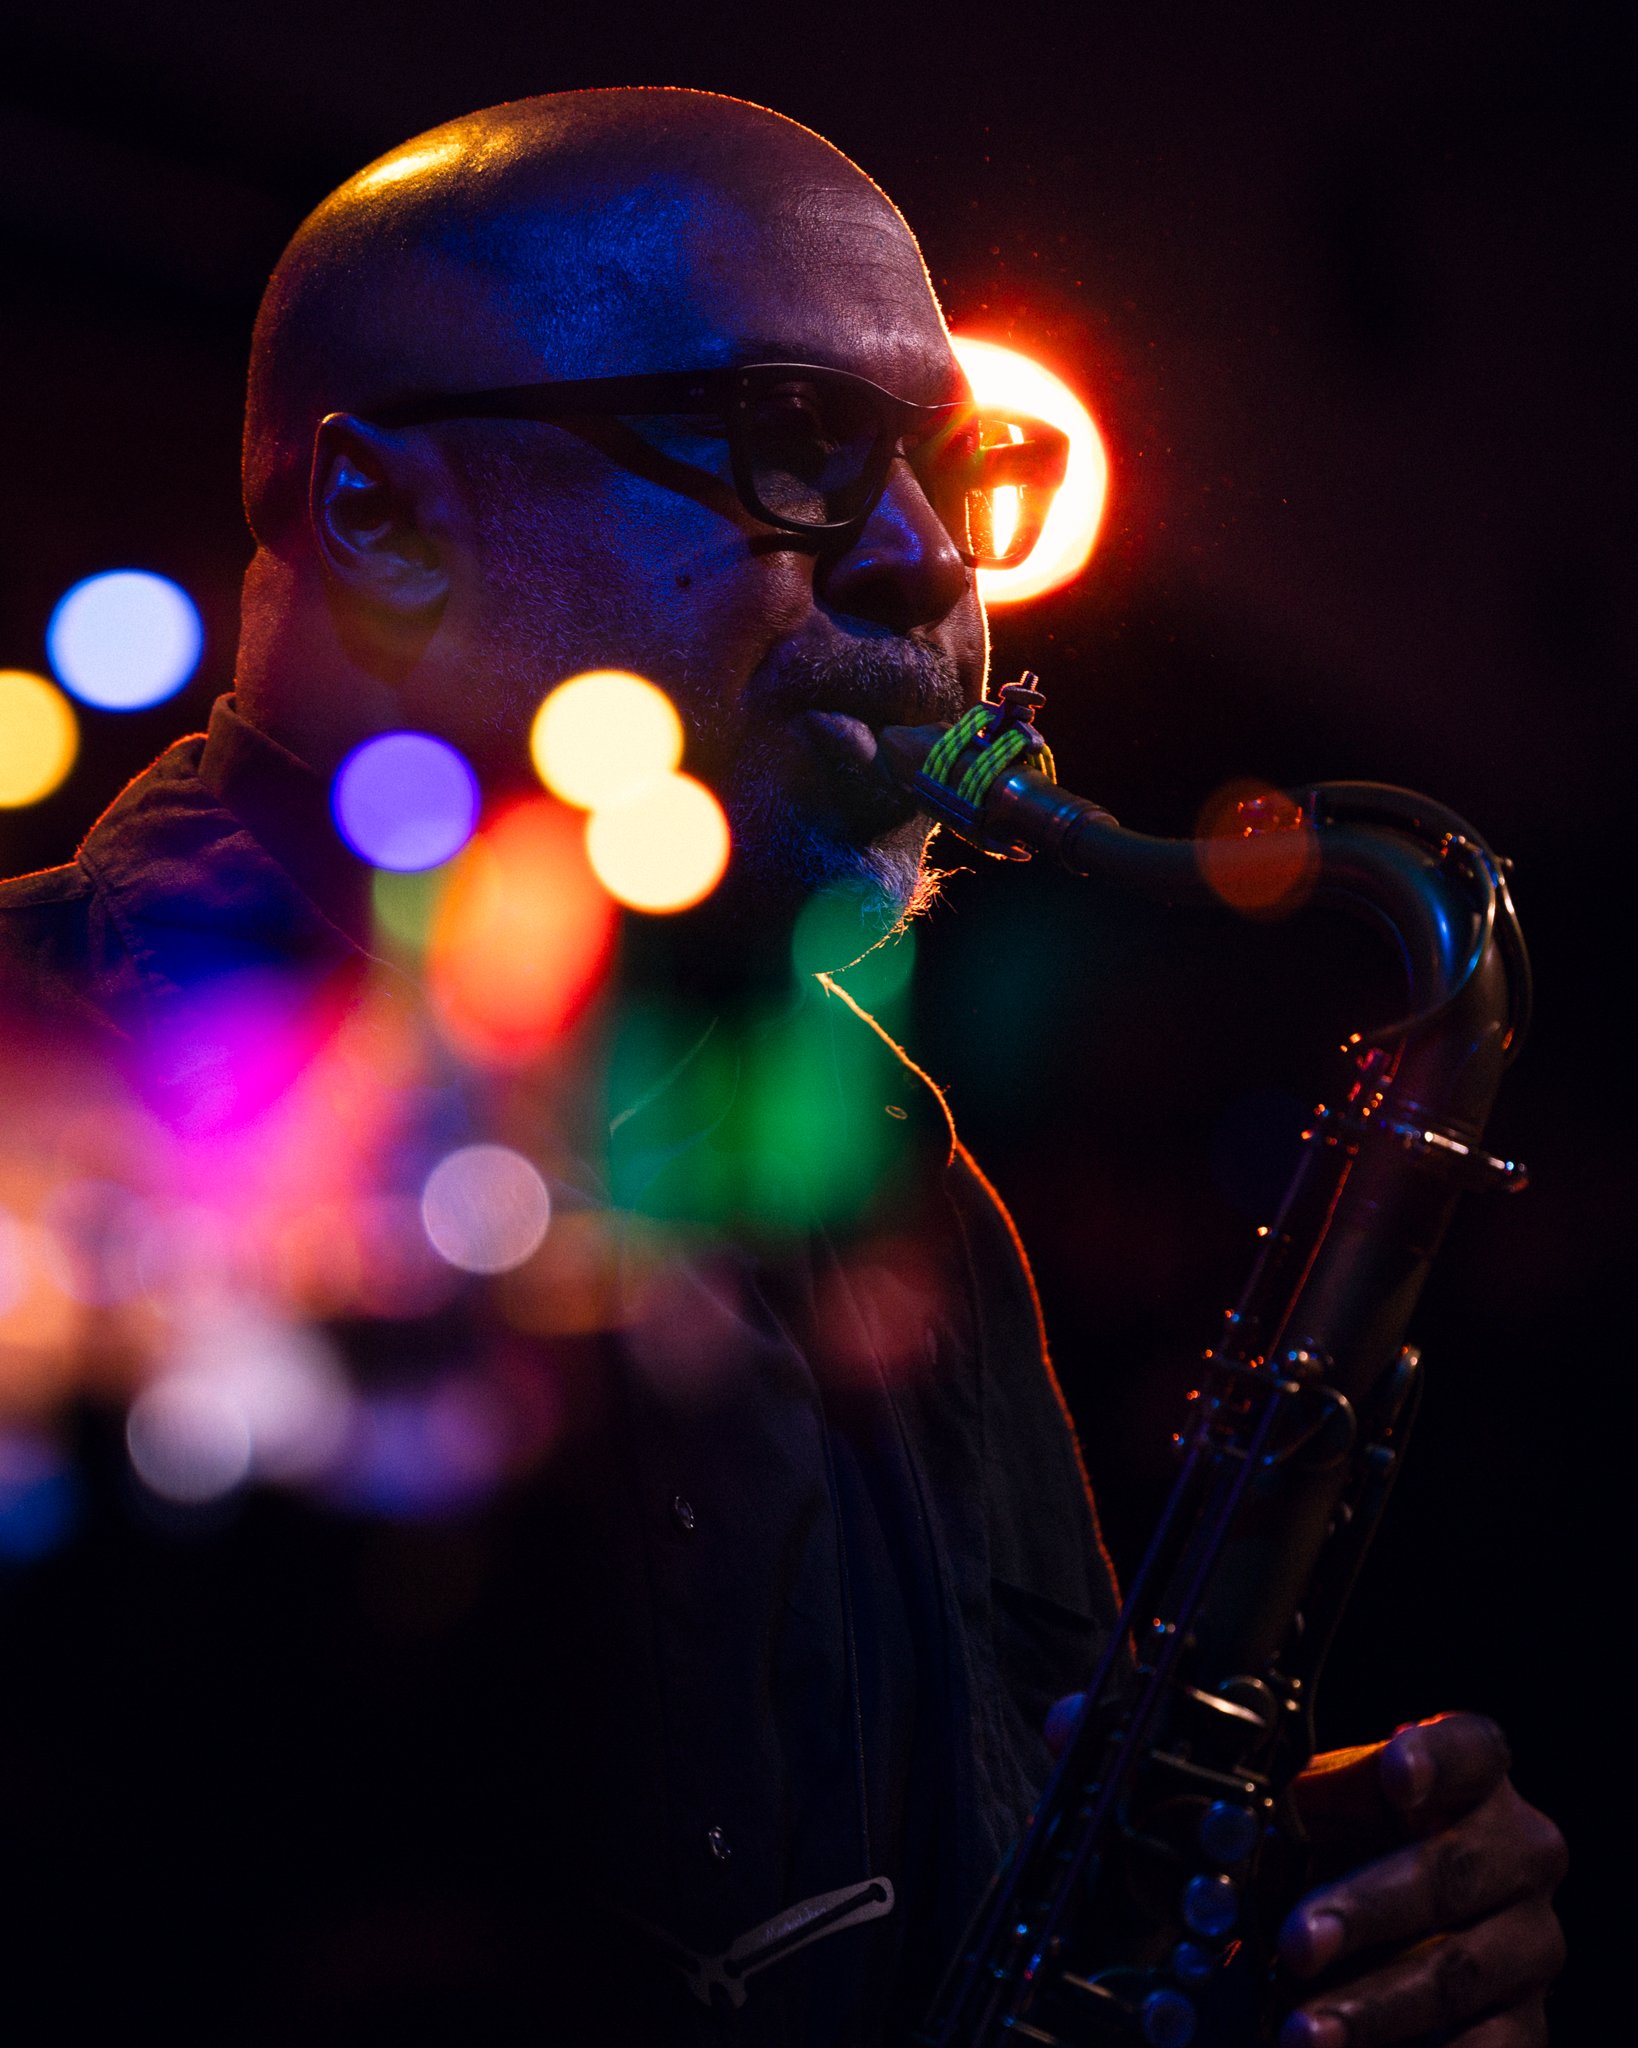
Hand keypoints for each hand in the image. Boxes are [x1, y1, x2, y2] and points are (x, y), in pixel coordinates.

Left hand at [1278, 1713, 1565, 2046]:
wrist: (1402, 1936)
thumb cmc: (1350, 1848)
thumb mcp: (1320, 1815)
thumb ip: (1287, 1808)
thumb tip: (1208, 1820)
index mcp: (1474, 1778)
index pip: (1470, 1749)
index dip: (1436, 1757)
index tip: (1394, 1774)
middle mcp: (1520, 1852)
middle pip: (1452, 1871)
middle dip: (1367, 1911)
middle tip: (1297, 1944)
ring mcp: (1531, 1941)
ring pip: (1458, 1973)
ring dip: (1373, 2007)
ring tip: (1300, 2033)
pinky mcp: (1527, 2022)